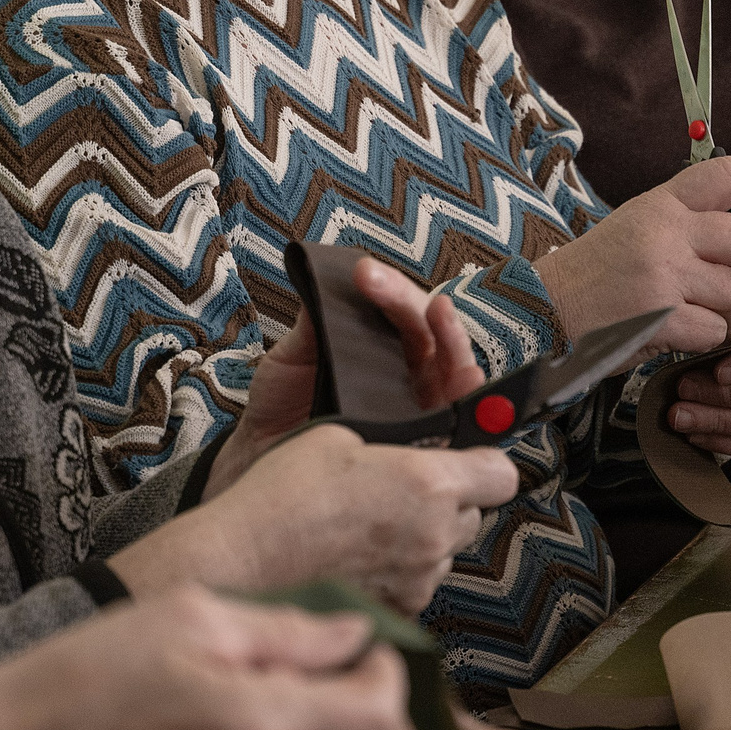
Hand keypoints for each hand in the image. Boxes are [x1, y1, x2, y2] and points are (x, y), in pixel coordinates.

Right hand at [0, 586, 405, 729]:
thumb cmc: (99, 668)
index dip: (384, 673)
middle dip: (314, 687)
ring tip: (201, 694)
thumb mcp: (195, 616)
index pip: (379, 713)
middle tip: (243, 656)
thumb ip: (293, 630)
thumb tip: (363, 636)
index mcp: (263, 725)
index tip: (360, 646)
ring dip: (276, 721)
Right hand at [114, 426, 517, 612]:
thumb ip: (395, 446)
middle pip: (474, 515)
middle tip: (402, 492)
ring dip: (423, 538)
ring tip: (370, 529)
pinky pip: (419, 582)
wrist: (243, 564)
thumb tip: (415, 455)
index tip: (470, 461)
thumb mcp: (339, 437)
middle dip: (449, 502)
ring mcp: (419, 580)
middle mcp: (433, 536)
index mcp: (428, 484)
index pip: (503, 475)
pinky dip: (400, 571)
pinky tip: (359, 559)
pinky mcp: (400, 610)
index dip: (486, 465)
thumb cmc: (281, 498)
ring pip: (446, 551)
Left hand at [218, 256, 485, 485]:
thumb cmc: (280, 409)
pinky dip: (468, 393)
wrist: (262, 455)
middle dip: (424, 306)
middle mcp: (408, 375)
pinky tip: (466, 374)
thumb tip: (326, 276)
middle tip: (398, 292)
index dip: (392, 289)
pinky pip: (456, 417)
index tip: (365, 274)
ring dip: (453, 339)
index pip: (404, 312)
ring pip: (454, 368)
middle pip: (436, 334)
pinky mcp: (424, 442)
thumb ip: (317, 320)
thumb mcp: (294, 355)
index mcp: (383, 348)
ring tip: (440, 312)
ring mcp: (419, 408)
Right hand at [533, 155, 730, 352]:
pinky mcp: (658, 317)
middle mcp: (665, 231)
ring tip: (692, 310)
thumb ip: (691, 224)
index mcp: (661, 203)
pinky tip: (674, 333)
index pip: (729, 175)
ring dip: (727, 310)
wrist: (542, 311)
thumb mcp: (639, 227)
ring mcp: (662, 274)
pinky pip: (714, 330)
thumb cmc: (598, 274)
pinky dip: (702, 338)